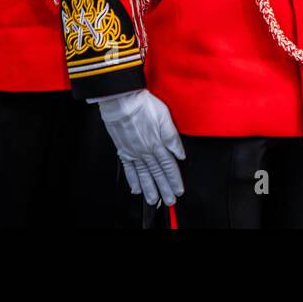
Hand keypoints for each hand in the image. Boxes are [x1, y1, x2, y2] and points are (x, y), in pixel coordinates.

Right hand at [97, 89, 185, 205]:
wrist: (122, 101)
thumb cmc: (143, 105)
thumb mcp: (165, 117)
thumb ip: (173, 138)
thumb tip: (180, 154)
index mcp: (158, 143)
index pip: (169, 166)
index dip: (175, 179)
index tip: (179, 189)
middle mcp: (146, 151)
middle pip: (157, 174)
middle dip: (164, 188)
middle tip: (169, 200)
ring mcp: (134, 152)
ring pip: (143, 175)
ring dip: (149, 189)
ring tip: (154, 200)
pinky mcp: (123, 150)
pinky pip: (129, 169)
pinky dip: (133, 180)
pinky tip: (135, 188)